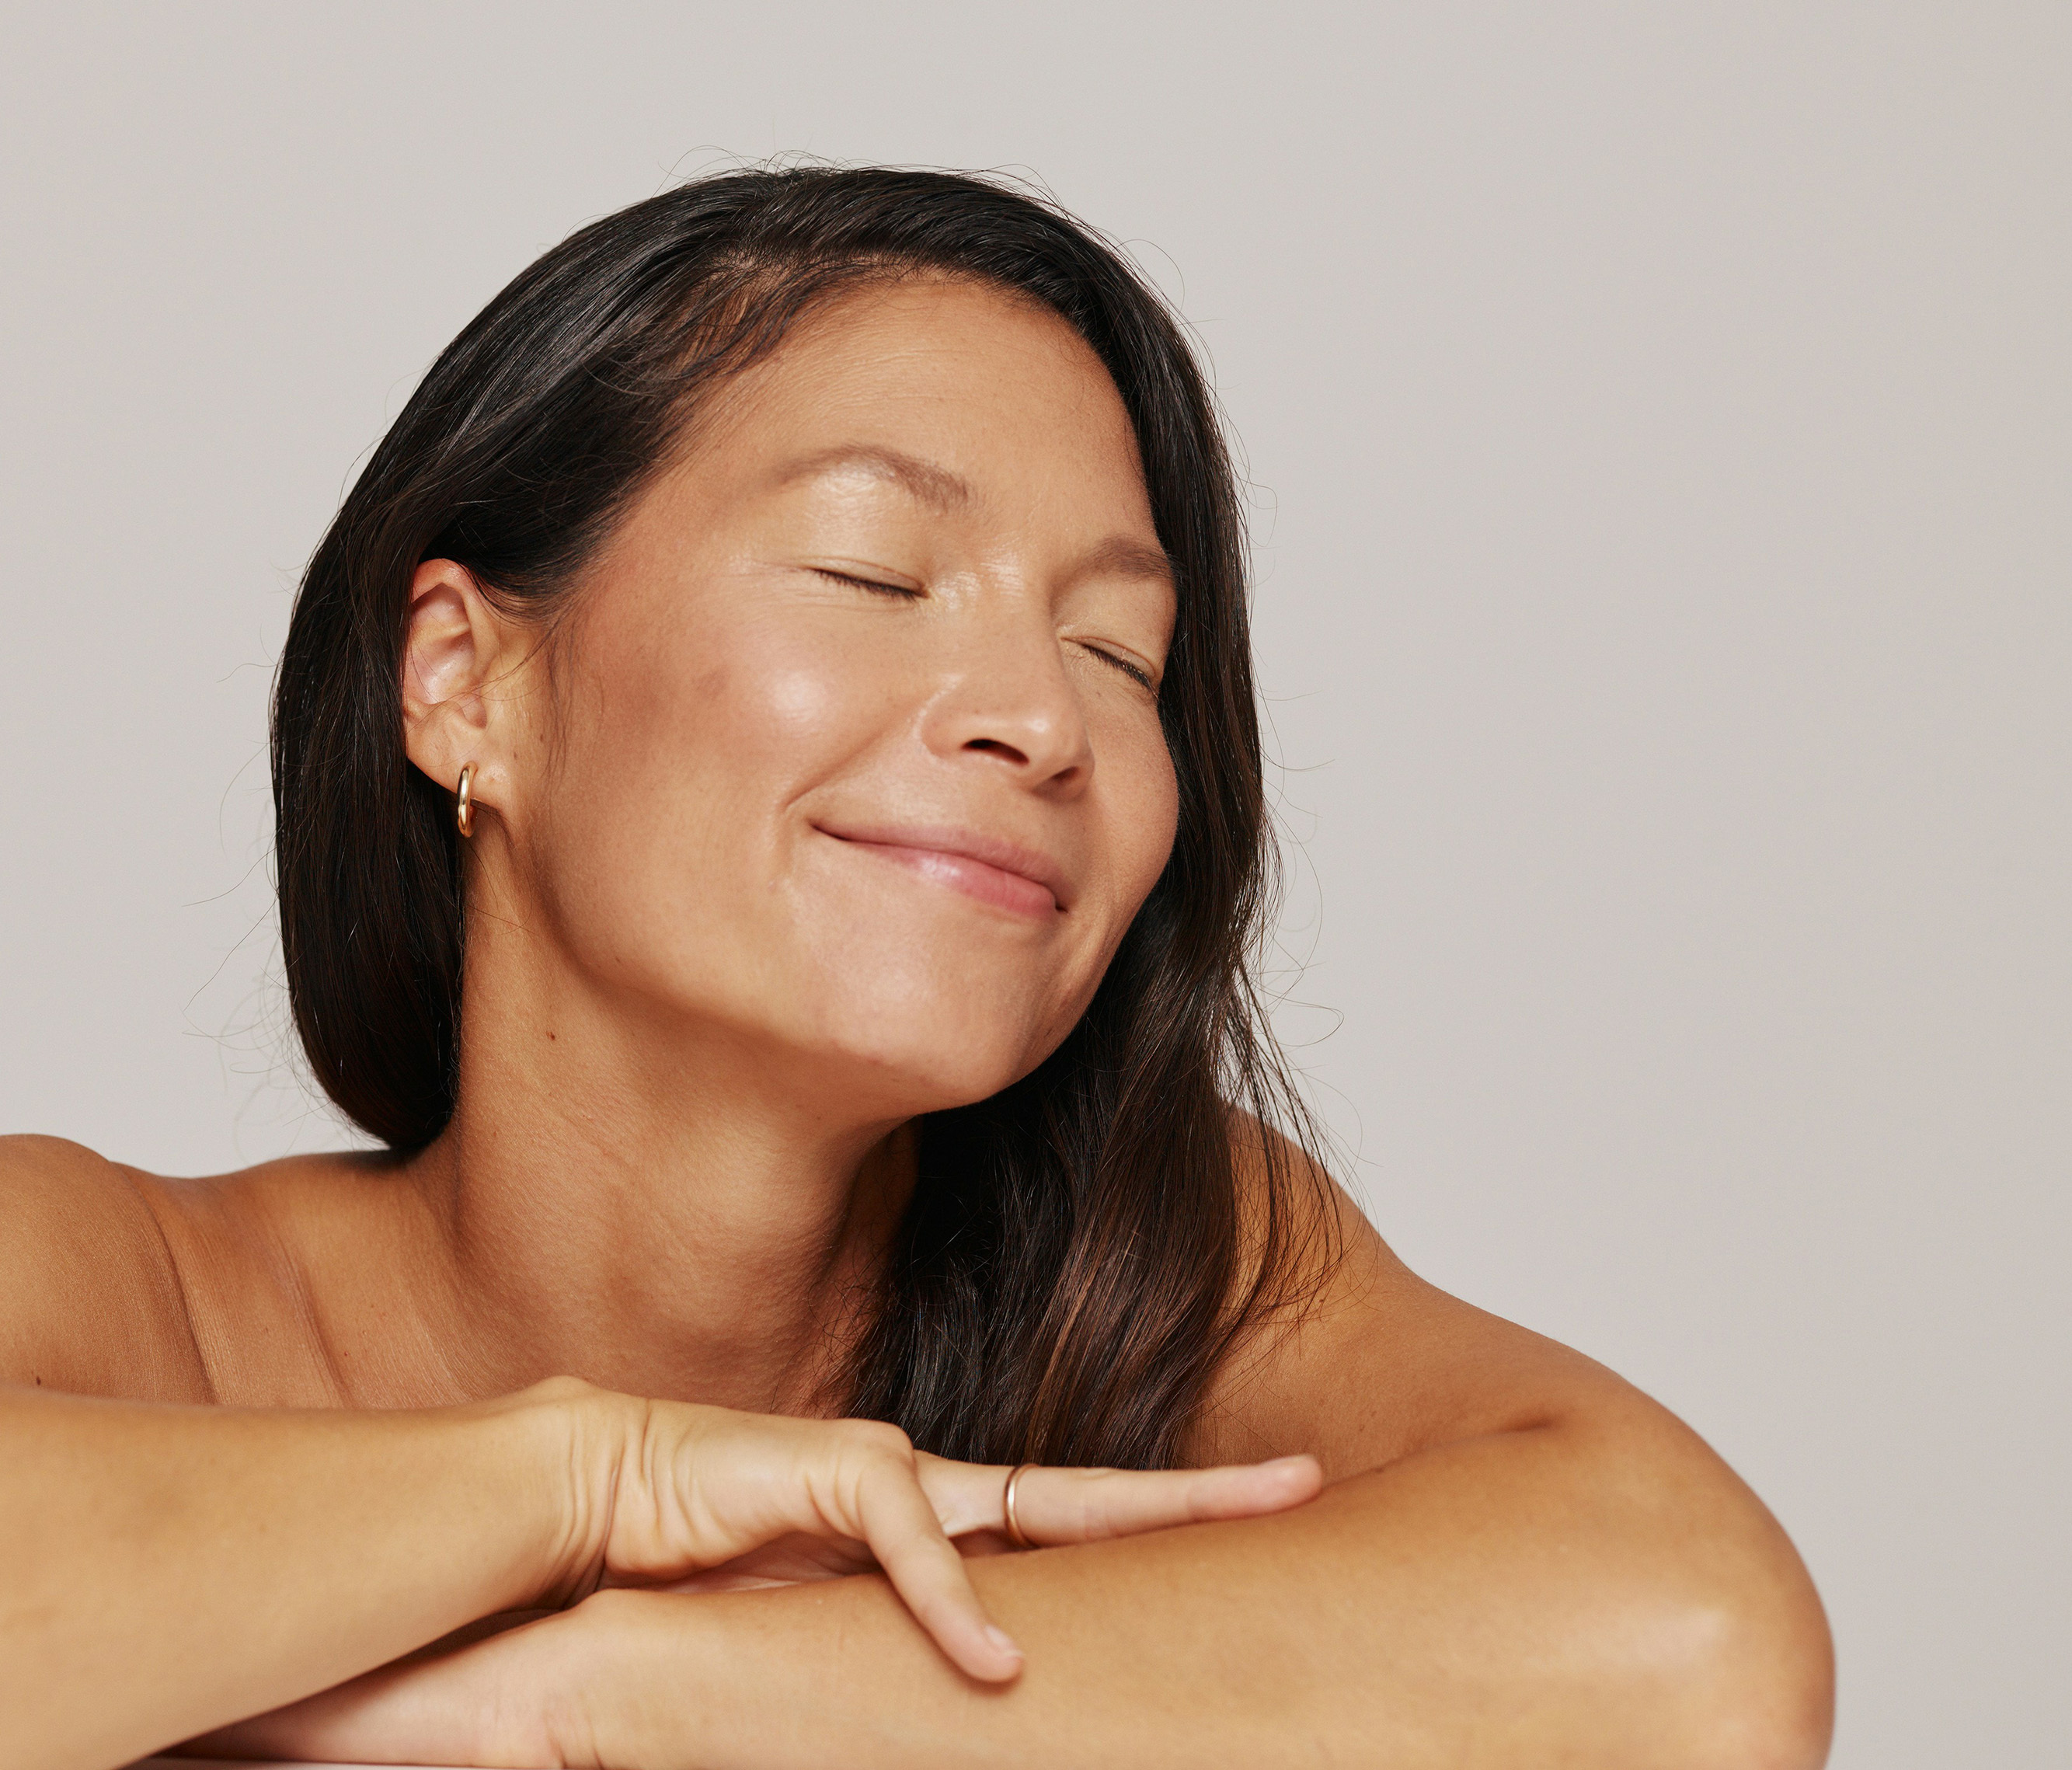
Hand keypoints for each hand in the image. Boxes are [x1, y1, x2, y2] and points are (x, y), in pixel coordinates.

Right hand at [531, 1379, 1322, 1681]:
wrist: (604, 1496)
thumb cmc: (706, 1561)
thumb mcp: (818, 1626)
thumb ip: (888, 1649)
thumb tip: (970, 1702)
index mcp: (938, 1525)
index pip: (1069, 1528)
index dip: (1160, 1527)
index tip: (1250, 1526)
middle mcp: (934, 1488)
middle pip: (1092, 1494)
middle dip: (1201, 1492)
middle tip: (1306, 1479)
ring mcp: (893, 1472)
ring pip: (1033, 1500)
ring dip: (1130, 1520)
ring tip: (1228, 1527)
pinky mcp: (835, 1470)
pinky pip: (909, 1539)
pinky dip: (953, 1604)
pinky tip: (995, 1664)